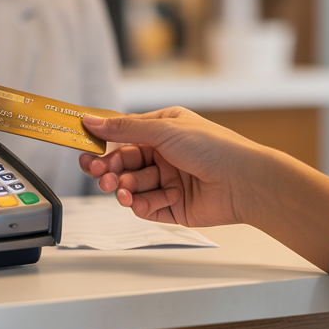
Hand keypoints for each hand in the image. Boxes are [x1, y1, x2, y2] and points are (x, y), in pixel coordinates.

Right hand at [78, 107, 262, 227]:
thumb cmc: (212, 147)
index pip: (125, 135)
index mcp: (164, 130)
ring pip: (133, 185)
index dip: (104, 142)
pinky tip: (135, 200)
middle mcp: (166, 155)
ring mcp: (170, 181)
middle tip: (96, 172)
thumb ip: (124, 128)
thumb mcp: (163, 129)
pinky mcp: (174, 206)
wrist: (244, 181)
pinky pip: (146, 206)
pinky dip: (138, 203)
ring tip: (118, 189)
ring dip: (122, 186)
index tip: (84, 148)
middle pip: (125, 162)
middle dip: (109, 168)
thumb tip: (91, 121)